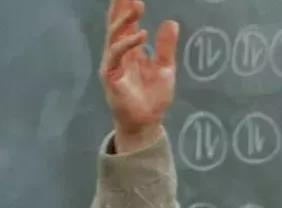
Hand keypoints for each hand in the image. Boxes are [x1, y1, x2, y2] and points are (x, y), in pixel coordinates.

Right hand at [98, 0, 178, 150]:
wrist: (147, 122)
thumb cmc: (153, 97)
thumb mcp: (166, 68)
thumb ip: (166, 46)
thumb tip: (171, 22)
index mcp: (131, 50)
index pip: (126, 23)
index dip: (127, 7)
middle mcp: (118, 53)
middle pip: (116, 24)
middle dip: (121, 7)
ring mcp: (112, 63)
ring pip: (113, 35)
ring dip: (124, 19)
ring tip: (137, 6)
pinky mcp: (110, 75)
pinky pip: (115, 54)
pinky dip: (126, 43)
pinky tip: (141, 35)